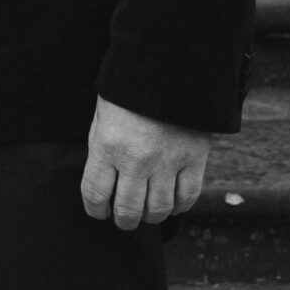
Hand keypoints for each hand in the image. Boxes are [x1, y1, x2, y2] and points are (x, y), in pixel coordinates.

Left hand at [81, 96, 210, 229]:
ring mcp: (168, 162)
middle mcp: (137, 160)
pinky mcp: (194, 159)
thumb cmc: (128, 92)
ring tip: (146, 213)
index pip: (96, 194)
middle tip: (123, 220)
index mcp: (108, 147)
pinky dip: (178, 207)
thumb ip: (101, 150)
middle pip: (128, 210)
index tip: (98, 212)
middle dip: (123, 221)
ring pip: (159, 209)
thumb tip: (102, 182)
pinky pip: (187, 197)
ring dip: (150, 217)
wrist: (168, 68)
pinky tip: (170, 204)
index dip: (95, 210)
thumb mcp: (102, 117)